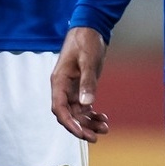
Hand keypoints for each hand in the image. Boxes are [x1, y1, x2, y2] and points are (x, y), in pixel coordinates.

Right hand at [52, 26, 111, 141]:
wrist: (90, 28)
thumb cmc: (86, 41)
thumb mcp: (88, 61)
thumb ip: (88, 82)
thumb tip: (87, 104)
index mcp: (59, 82)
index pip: (59, 109)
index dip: (69, 123)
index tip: (81, 133)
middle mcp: (63, 88)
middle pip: (69, 115)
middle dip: (81, 128)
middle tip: (95, 137)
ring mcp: (72, 89)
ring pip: (78, 113)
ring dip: (89, 123)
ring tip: (105, 128)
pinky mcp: (80, 88)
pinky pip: (84, 107)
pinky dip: (93, 114)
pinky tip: (103, 118)